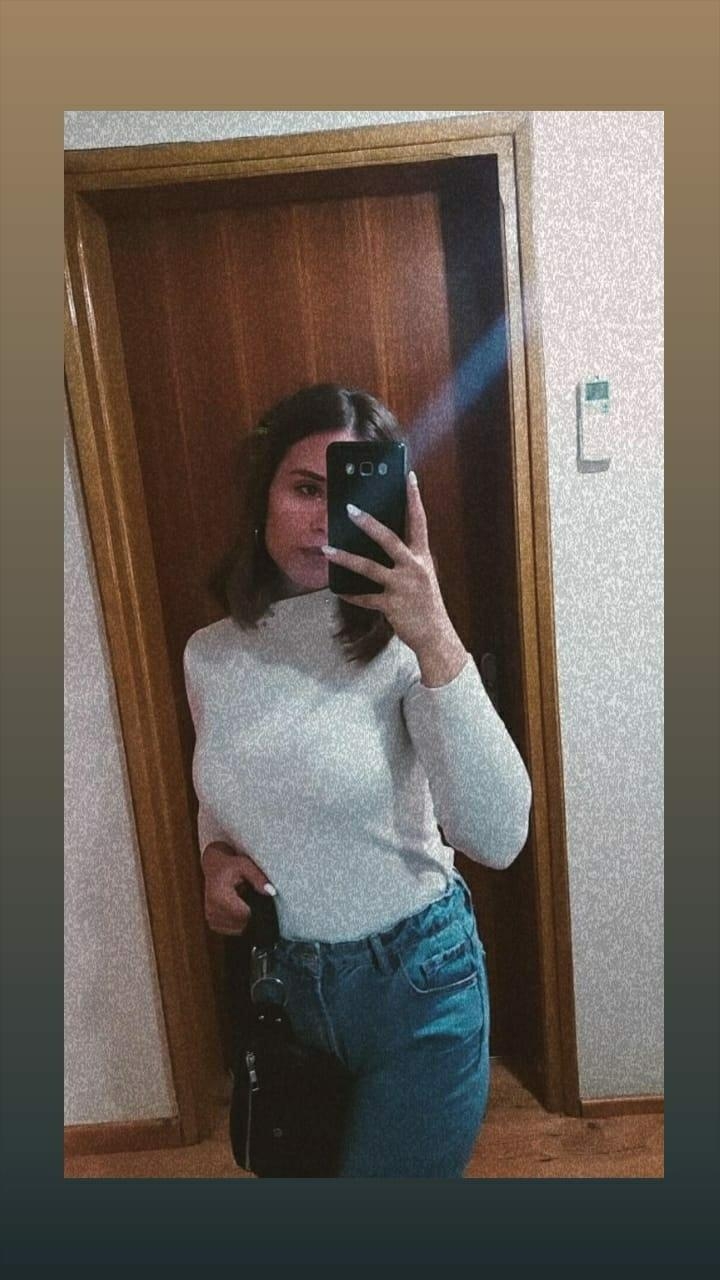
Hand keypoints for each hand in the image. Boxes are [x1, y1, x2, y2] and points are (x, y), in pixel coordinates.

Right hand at [201, 845, 275, 935]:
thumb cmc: (230, 865)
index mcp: (219, 896)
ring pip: (237, 930)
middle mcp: (212, 909)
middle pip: (242, 925)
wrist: (214, 867)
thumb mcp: (245, 865)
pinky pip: (230, 930)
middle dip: (250, 915)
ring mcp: (210, 917)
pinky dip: (237, 923)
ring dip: (244, 920)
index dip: (255, 910)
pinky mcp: (211, 922)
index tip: (256, 899)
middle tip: (248, 899)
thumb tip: (272, 892)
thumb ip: (259, 878)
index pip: (244, 915)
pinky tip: (236, 909)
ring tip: (241, 903)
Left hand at [321, 471, 450, 654]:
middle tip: (349, 508)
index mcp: (422, 557)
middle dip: (369, 523)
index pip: (419, 521)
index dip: (415, 498)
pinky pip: (365, 598)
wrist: (435, 635)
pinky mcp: (392, 605)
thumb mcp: (421, 575)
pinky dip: (350, 594)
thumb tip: (380, 540)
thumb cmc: (425, 603)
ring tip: (327, 549)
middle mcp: (414, 568)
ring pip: (369, 568)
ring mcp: (402, 587)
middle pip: (389, 539)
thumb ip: (406, 557)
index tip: (409, 476)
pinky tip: (337, 589)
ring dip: (346, 557)